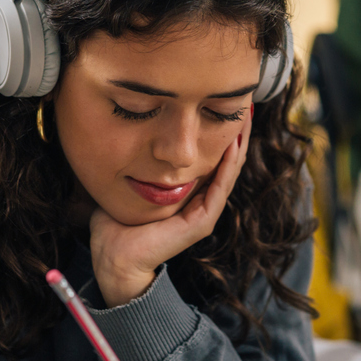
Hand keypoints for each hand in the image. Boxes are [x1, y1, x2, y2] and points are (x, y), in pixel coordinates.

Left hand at [89, 111, 252, 306]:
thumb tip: (125, 130)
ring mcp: (204, 213)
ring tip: (245, 119)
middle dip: (236, 132)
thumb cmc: (117, 222)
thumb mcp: (131, 181)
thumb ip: (137, 161)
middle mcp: (201, 201)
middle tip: (245, 103)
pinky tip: (232, 146)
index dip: (220, 131)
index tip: (224, 103)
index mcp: (189, 192)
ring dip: (239, 145)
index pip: (212, 157)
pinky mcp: (201, 222)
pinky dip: (227, 167)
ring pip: (229, 172)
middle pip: (227, 161)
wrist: (114, 257)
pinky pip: (219, 190)